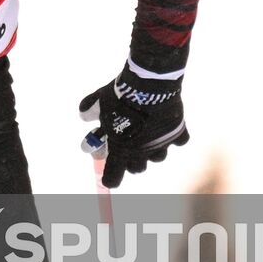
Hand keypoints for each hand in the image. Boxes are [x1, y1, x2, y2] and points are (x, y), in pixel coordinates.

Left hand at [79, 65, 188, 187]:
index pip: (114, 177)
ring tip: (147, 133)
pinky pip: (179, 140)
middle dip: (132, 161)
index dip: (111, 178)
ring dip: (152, 149)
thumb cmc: (120, 96)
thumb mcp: (98, 101)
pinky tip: (167, 125)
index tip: (109, 177)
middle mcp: (143, 152)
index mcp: (121, 150)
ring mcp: (162, 144)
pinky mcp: (178, 132)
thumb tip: (83, 115)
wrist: (149, 84)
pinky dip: (174, 135)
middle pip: (137, 169)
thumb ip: (89, 111)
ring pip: (159, 157)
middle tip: (128, 147)